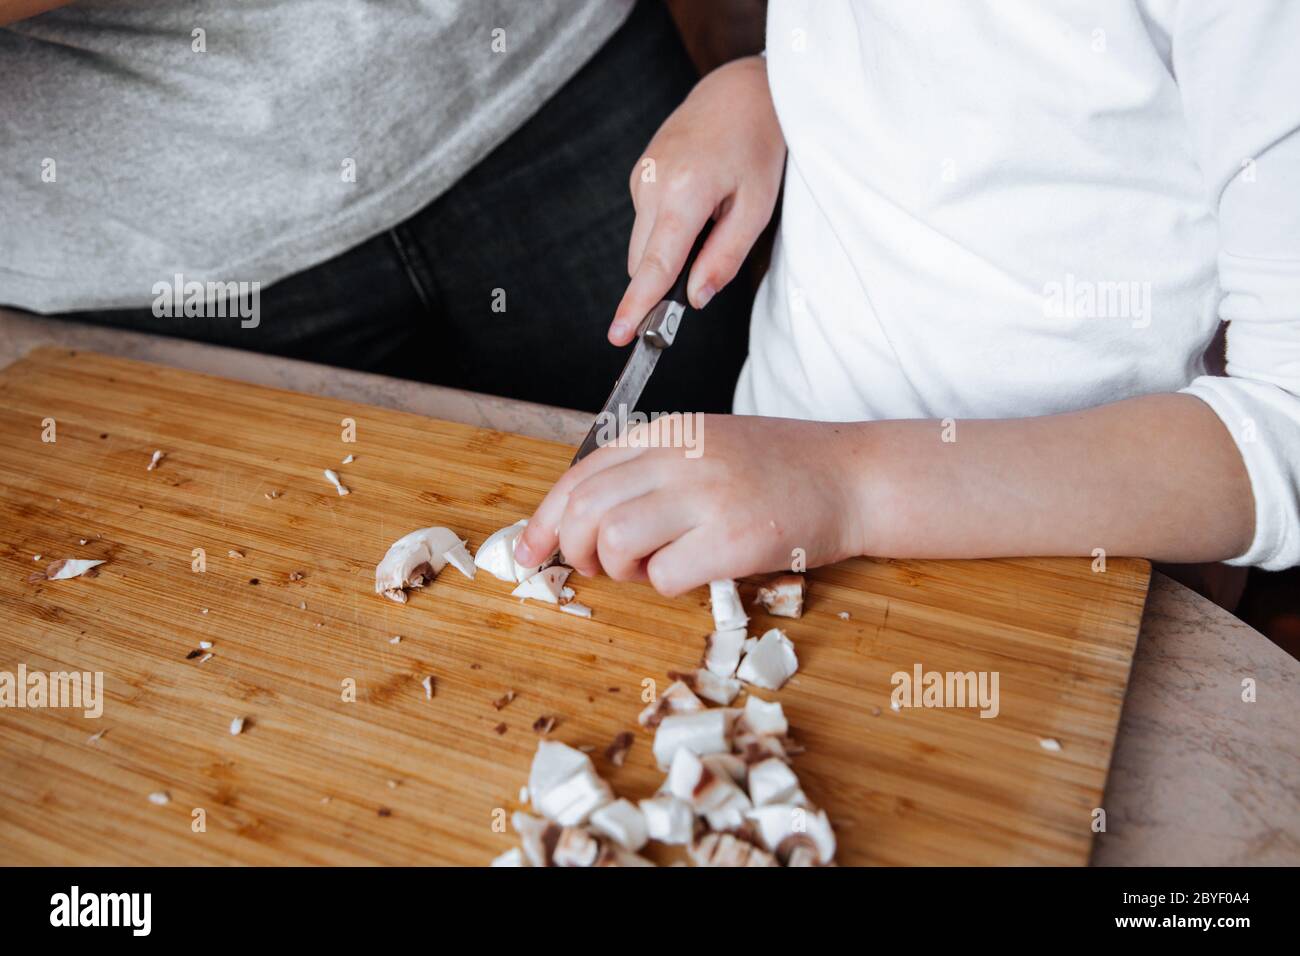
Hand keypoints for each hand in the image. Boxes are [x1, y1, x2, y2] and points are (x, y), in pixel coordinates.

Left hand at [514, 416, 869, 595]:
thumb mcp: (704, 446)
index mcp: (667, 433)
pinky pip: (665, 577)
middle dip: (576, 550)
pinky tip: (692, 573)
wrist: (854, 478)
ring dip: (620, 570)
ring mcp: (708, 497)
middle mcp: (681, 458)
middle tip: (598, 567)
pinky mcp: (735, 539)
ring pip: (613, 541)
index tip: (530, 552)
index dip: (545, 520)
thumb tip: (582, 520)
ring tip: (651, 568)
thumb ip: (648, 471)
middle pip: (585, 509)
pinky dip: (666, 587)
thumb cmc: (779, 469)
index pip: (580, 475)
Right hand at [609, 55, 785, 344]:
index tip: (619, 335)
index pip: (655, 265)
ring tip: (712, 219)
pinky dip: (668, 229)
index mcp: (684, 193)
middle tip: (698, 281)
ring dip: (669, 252)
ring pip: (643, 244)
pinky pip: (647, 221)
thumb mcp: (757, 207)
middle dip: (662, 283)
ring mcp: (640, 177)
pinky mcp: (639, 175)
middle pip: (642, 261)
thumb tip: (695, 300)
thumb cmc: (756, 146)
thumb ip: (724, 258)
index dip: (637, 305)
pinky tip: (698, 203)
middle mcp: (652, 184)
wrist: (739, 90)